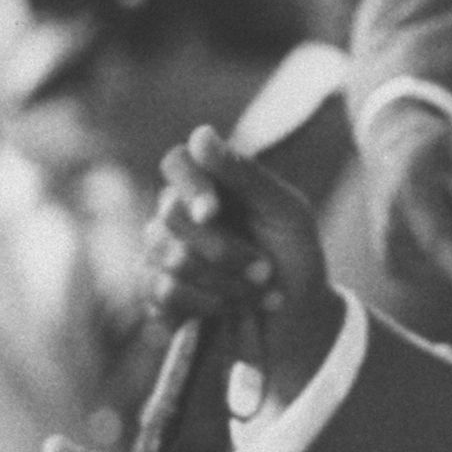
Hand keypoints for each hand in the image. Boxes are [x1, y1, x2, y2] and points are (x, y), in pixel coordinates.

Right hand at [150, 128, 341, 407]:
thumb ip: (246, 175)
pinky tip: (233, 310)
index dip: (190, 185)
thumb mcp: (287, 213)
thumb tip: (200, 134)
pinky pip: (161, 293)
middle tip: (266, 270)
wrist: (296, 317)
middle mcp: (180, 214)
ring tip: (258, 293)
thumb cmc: (295, 255)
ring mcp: (162, 253)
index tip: (212, 212)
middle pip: (170, 214)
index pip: (177, 162)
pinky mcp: (155, 293)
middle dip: (225, 250)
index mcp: (213, 185)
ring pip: (169, 259)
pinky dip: (206, 305)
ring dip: (225, 283)